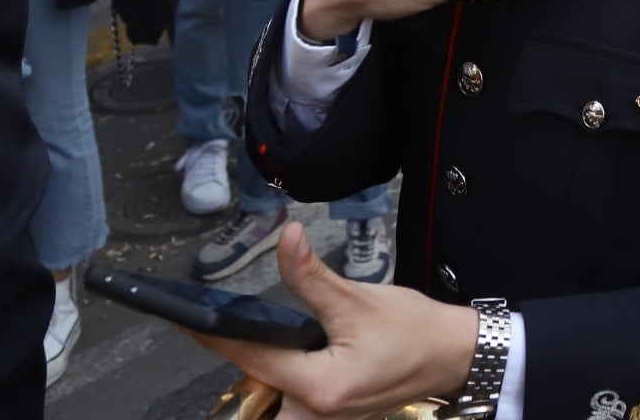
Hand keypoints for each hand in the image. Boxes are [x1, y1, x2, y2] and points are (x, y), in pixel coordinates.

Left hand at [189, 224, 475, 419]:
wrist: (452, 355)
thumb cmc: (413, 330)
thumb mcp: (358, 298)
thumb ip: (311, 275)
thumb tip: (286, 237)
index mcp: (320, 387)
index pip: (253, 358)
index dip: (216, 336)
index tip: (188, 320)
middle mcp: (315, 414)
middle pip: (256, 387)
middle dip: (245, 359)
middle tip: (227, 326)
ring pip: (271, 399)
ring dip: (265, 371)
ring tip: (263, 337)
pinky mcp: (330, 417)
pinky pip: (290, 403)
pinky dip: (282, 380)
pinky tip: (291, 354)